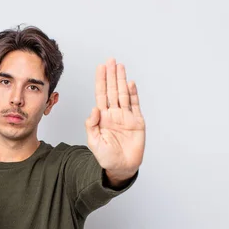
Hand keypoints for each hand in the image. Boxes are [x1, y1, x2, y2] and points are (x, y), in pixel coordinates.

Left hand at [85, 58, 145, 179]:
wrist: (121, 167)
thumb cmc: (106, 157)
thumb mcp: (93, 142)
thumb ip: (92, 125)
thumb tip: (95, 108)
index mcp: (103, 117)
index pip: (101, 94)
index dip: (101, 80)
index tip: (100, 67)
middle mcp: (114, 114)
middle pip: (112, 90)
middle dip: (111, 75)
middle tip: (111, 60)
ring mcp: (126, 117)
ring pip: (123, 94)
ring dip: (121, 80)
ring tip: (120, 66)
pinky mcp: (137, 122)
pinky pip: (135, 105)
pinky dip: (133, 94)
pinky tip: (130, 83)